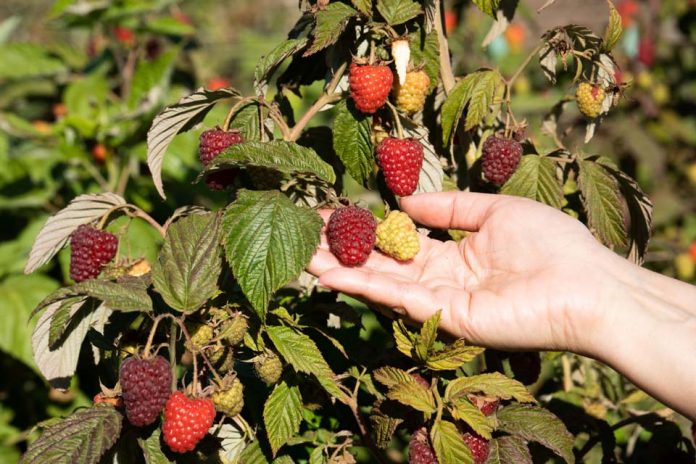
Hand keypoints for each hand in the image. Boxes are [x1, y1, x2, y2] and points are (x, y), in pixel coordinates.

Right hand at [308, 192, 621, 355]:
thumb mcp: (495, 210)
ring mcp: (440, 301)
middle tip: (303, 234)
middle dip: (343, 250)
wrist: (587, 285)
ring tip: (302, 254)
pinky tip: (329, 273)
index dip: (366, 229)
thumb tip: (404, 198)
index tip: (332, 214)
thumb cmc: (552, 244)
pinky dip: (361, 286)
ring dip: (341, 269)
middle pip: (383, 263)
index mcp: (455, 254)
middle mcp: (442, 279)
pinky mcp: (445, 317)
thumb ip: (449, 206)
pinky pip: (397, 298)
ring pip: (381, 283)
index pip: (399, 242)